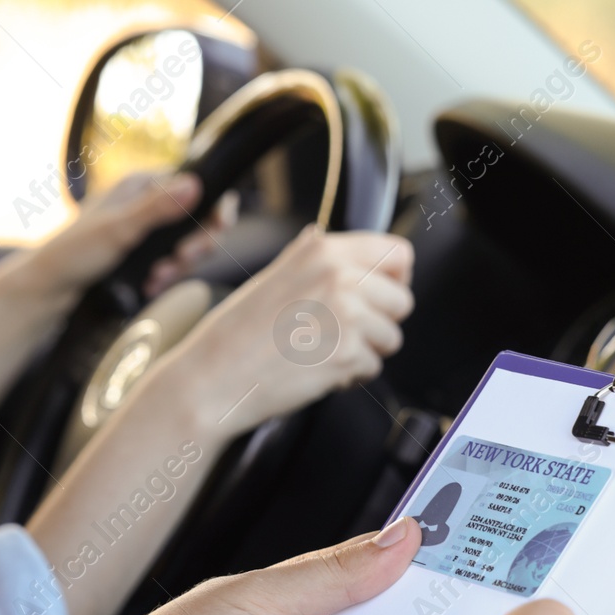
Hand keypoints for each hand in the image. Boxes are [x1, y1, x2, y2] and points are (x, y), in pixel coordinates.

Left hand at [12, 171, 235, 302]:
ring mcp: (145, 231)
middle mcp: (146, 203)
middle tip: (179, 261)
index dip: (212, 209)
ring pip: (185, 246)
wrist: (48, 290)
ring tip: (156, 279)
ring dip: (177, 266)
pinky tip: (149, 287)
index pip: (197, 186)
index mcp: (141, 185)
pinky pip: (169, 265)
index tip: (214, 231)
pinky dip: (165, 277)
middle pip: (197, 219)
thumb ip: (158, 208)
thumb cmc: (74, 253)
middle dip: (193, 245)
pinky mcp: (142, 256)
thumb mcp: (118, 229)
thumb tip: (196, 183)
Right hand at [145, 226, 414, 438]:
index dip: (394, 279)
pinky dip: (351, 376)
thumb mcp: (270, 276)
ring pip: (392, 337)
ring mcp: (346, 317)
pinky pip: (373, 368)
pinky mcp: (347, 355)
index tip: (378, 296)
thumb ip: (306, 255)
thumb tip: (320, 235)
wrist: (213, 379)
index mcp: (323, 251)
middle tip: (341, 333)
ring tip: (324, 352)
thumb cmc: (235, 335)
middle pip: (402, 300)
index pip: (399, 254)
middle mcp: (340, 277)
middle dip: (380, 322)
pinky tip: (317, 371)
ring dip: (366, 351)